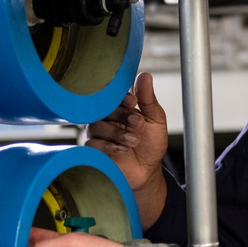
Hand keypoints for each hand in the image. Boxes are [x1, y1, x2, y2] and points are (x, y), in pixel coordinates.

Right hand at [86, 71, 168, 228]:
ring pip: (96, 126)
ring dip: (117, 133)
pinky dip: (108, 146)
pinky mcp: (93, 150)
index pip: (113, 96)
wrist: (147, 171)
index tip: (132, 102)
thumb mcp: (155, 120)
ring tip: (133, 141)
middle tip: (137, 124)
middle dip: (122, 116)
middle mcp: (107, 119)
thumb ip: (148, 99)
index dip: (122, 98)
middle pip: (103, 110)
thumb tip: (144, 75)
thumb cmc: (151, 145)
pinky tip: (120, 150)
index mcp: (121, 108)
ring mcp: (99, 134)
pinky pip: (92, 143)